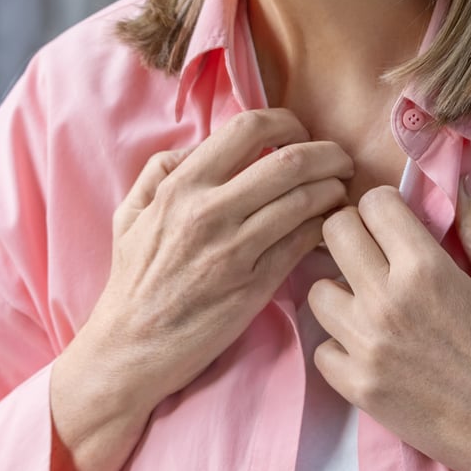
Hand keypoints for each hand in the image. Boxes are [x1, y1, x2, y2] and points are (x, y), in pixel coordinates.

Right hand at [49, 109, 353, 470]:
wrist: (130, 348)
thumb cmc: (133, 281)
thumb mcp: (130, 214)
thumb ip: (162, 171)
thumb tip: (201, 146)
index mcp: (181, 186)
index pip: (249, 127)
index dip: (288, 122)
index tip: (300, 133)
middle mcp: (209, 211)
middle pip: (290, 161)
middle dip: (328, 153)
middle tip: (340, 160)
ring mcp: (235, 249)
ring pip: (306, 200)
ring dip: (333, 190)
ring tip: (340, 192)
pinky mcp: (255, 285)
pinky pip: (304, 242)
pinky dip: (325, 228)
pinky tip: (329, 227)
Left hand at [307, 178, 470, 470]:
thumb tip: (459, 181)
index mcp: (425, 269)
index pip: (371, 203)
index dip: (384, 206)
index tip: (396, 222)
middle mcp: (385, 301)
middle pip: (333, 233)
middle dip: (354, 233)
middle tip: (375, 252)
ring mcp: (364, 346)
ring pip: (316, 289)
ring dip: (341, 289)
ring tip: (371, 302)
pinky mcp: (355, 386)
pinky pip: (321, 346)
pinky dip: (339, 343)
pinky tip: (369, 346)